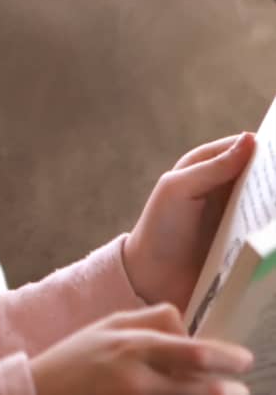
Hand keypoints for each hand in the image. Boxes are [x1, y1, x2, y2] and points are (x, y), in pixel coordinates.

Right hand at [30, 304, 251, 394]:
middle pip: (197, 380)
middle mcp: (136, 375)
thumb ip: (150, 321)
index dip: (224, 356)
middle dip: (227, 387)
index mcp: (131, 344)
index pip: (192, 350)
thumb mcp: (109, 325)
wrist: (39, 390)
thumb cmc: (76, 358)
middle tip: (240, 387)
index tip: (241, 360)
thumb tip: (188, 328)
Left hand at [125, 133, 255, 310]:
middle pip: (266, 174)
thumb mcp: (178, 190)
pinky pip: (269, 230)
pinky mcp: (248, 240)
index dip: (271, 148)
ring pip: (272, 202)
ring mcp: (240, 213)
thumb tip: (251, 139)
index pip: (248, 147)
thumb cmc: (161, 227)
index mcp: (208, 165)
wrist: (154, 278)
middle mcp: (227, 185)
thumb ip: (212, 167)